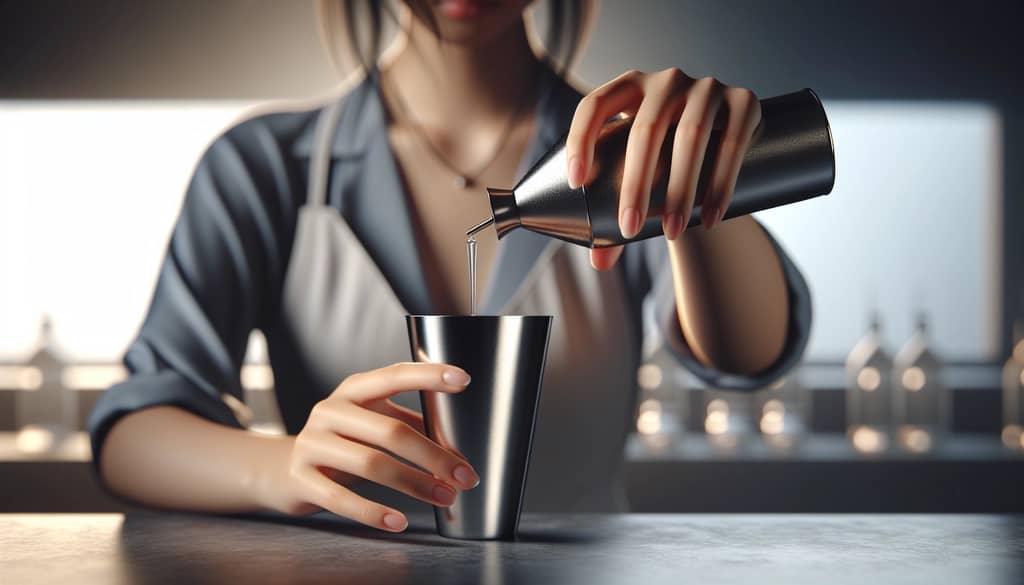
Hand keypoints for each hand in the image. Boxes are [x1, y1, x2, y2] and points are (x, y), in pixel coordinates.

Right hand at [262, 362, 479, 532]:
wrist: (282, 470)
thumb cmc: (342, 443)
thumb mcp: (370, 424)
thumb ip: (408, 425)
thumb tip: (456, 449)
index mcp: (353, 390)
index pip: (394, 376)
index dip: (429, 376)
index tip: (464, 379)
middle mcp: (330, 411)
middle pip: (391, 431)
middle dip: (434, 456)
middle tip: (465, 476)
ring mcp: (312, 443)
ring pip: (371, 464)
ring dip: (415, 484)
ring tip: (445, 498)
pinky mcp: (301, 478)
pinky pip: (341, 499)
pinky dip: (374, 512)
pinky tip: (398, 522)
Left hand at [565, 68, 761, 269]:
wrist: (723, 138)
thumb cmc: (666, 158)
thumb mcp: (639, 174)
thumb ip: (615, 213)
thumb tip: (599, 264)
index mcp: (629, 87)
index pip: (593, 105)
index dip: (580, 141)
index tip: (576, 184)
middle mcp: (667, 80)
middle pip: (645, 129)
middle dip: (636, 184)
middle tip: (629, 230)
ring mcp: (707, 87)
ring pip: (691, 135)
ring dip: (680, 189)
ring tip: (672, 232)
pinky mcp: (745, 100)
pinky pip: (732, 142)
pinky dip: (721, 183)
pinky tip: (710, 217)